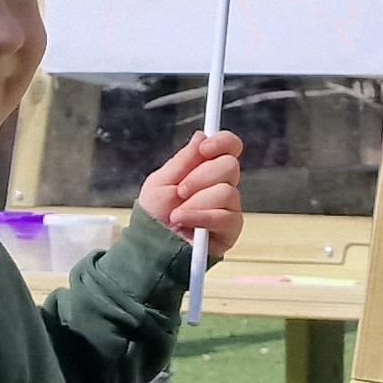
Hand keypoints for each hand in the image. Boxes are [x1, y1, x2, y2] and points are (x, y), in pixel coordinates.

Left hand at [141, 131, 243, 251]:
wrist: (152, 246)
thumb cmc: (154, 216)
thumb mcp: (160, 182)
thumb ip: (183, 160)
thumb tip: (201, 135)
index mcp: (207, 170)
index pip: (229, 147)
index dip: (223, 142)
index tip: (205, 148)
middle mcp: (222, 186)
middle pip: (230, 166)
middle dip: (200, 177)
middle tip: (180, 191)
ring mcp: (228, 207)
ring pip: (226, 192)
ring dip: (196, 202)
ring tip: (177, 214)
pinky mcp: (230, 229)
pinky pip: (224, 216)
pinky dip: (200, 217)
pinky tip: (184, 222)